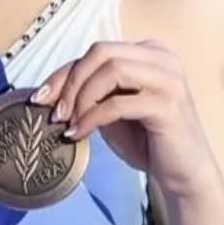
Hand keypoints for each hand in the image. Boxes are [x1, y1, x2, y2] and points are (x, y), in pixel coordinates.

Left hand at [31, 40, 219, 201]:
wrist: (184, 173)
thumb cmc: (148, 140)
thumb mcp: (112, 108)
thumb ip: (91, 91)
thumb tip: (48, 90)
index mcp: (149, 51)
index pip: (97, 52)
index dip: (64, 73)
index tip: (39, 97)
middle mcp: (162, 57)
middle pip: (101, 52)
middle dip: (70, 81)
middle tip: (55, 112)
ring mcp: (168, 79)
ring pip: (111, 70)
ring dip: (81, 98)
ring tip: (68, 123)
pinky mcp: (168, 105)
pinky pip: (118, 103)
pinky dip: (92, 118)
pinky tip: (79, 134)